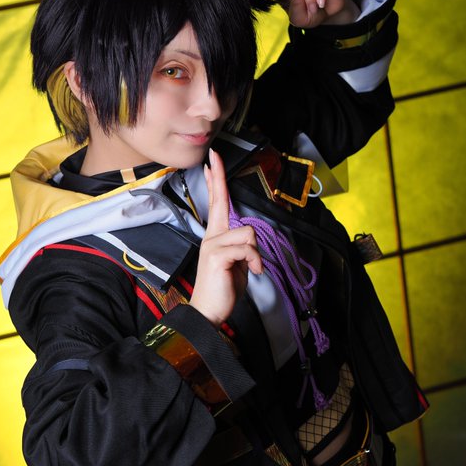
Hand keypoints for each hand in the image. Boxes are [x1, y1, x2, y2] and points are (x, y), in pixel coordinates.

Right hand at [189, 149, 262, 326]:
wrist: (210, 311)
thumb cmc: (224, 287)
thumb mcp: (238, 262)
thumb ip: (242, 245)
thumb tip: (248, 237)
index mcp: (216, 235)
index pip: (217, 202)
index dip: (215, 181)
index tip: (212, 161)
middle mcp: (212, 236)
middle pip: (220, 200)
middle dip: (218, 176)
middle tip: (215, 154)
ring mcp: (212, 244)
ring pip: (247, 232)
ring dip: (255, 253)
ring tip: (250, 268)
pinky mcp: (217, 255)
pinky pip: (247, 248)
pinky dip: (254, 262)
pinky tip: (251, 272)